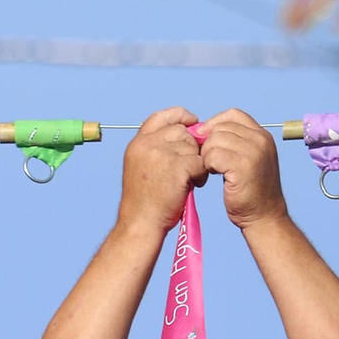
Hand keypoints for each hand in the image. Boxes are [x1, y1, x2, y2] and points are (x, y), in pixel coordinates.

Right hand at [116, 106, 208, 235]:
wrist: (141, 222)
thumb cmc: (145, 201)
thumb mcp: (142, 167)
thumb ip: (156, 148)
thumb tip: (185, 133)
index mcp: (138, 143)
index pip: (160, 117)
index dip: (179, 116)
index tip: (192, 121)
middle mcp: (146, 144)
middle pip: (181, 131)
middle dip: (191, 147)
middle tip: (190, 167)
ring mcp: (160, 154)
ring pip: (192, 147)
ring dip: (197, 162)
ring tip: (190, 180)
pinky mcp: (176, 166)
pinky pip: (199, 162)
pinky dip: (200, 174)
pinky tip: (194, 185)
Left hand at [199, 109, 288, 230]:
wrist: (263, 216)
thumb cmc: (251, 191)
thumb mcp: (248, 159)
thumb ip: (233, 142)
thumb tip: (202, 129)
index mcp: (262, 135)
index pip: (233, 114)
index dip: (215, 123)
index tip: (207, 140)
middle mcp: (260, 140)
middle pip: (220, 127)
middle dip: (208, 143)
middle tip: (210, 161)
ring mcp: (253, 152)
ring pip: (214, 140)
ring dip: (207, 155)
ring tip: (212, 169)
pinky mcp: (243, 166)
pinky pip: (213, 155)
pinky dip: (208, 165)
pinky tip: (213, 175)